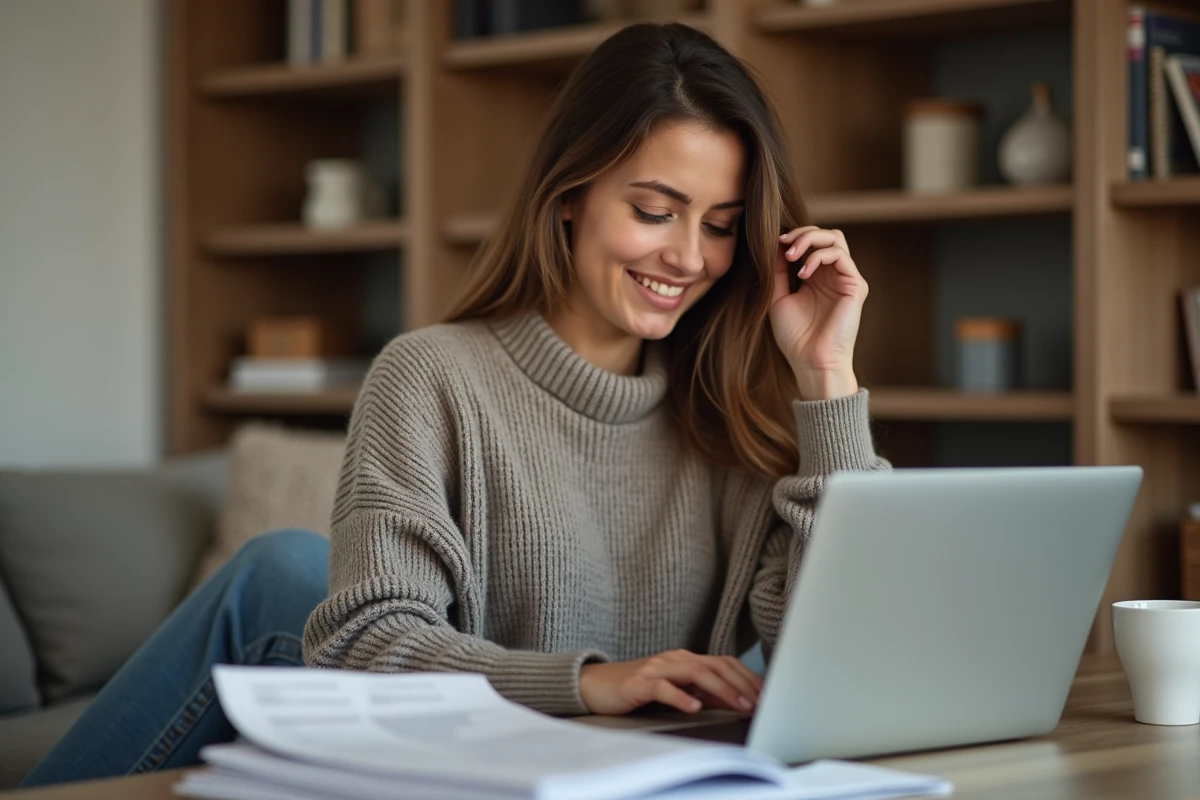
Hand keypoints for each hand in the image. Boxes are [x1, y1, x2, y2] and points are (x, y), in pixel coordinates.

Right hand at [579, 650, 763, 715]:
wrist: (596, 685)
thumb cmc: (638, 690)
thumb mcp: (675, 689)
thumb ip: (701, 692)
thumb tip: (735, 701)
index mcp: (685, 659)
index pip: (724, 662)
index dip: (747, 677)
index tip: (765, 694)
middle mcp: (674, 659)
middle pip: (715, 665)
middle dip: (741, 684)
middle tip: (758, 702)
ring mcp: (656, 669)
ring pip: (695, 672)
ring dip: (721, 689)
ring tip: (738, 704)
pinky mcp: (638, 683)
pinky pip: (663, 688)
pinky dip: (681, 697)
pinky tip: (695, 708)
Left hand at [770, 226, 868, 399]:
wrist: (811, 361)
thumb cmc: (795, 337)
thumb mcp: (778, 297)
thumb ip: (778, 271)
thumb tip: (775, 245)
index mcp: (817, 277)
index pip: (812, 243)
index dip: (795, 236)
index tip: (775, 242)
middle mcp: (834, 275)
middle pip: (827, 235)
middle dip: (803, 233)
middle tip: (784, 243)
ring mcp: (846, 279)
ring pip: (836, 239)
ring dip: (811, 240)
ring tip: (792, 255)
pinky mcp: (856, 286)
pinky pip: (840, 256)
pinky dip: (819, 256)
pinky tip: (803, 273)